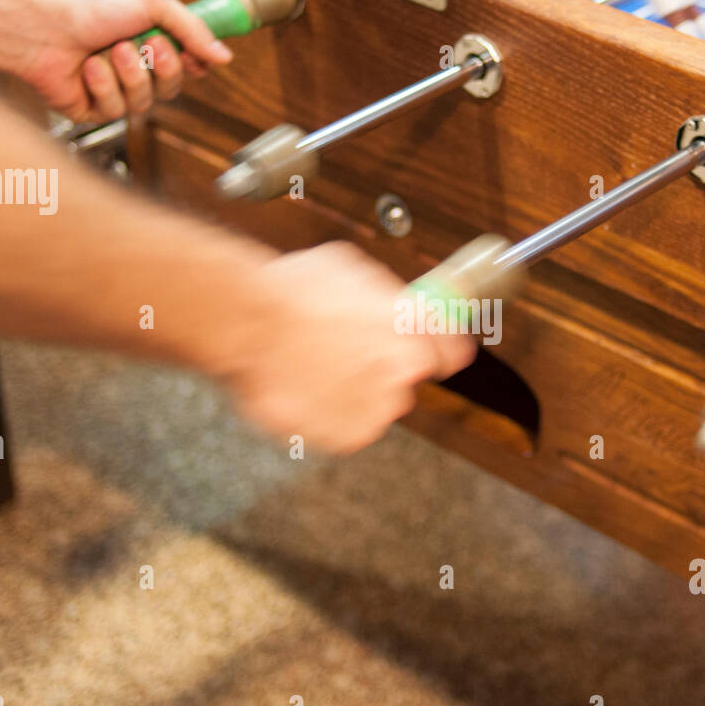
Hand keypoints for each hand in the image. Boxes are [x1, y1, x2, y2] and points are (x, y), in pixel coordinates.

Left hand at [22, 0, 233, 122]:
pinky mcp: (98, 111)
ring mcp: (118, 92)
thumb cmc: (91, 11)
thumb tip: (225, 56)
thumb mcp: (152, 3)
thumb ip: (193, 29)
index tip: (195, 58)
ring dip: (129, 73)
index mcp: (154, 43)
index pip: (192, 66)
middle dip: (161, 66)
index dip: (195, 65)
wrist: (46, 30)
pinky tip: (88, 69)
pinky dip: (103, 86)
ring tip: (108, 52)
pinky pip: (116, 111)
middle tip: (146, 43)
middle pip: (173, 88)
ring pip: (145, 101)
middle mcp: (138, 69)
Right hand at [220, 242, 477, 452]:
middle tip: (342, 353)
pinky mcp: (349, 436)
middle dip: (380, 369)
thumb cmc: (294, 291)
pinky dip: (326, 415)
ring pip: (374, 404)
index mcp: (417, 327)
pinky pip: (343, 427)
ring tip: (314, 369)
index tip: (424, 349)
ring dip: (352, 392)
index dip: (434, 348)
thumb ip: (385, 296)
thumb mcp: (352, 270)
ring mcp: (379, 408)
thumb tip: (391, 302)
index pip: (452, 351)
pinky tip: (303, 389)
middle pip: (405, 379)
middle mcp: (406, 371)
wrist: (252, 326)